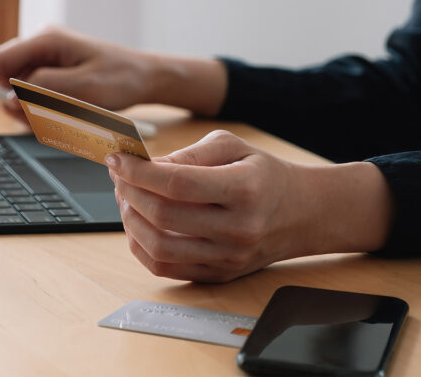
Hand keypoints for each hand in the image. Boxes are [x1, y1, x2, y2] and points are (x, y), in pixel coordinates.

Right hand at [0, 26, 228, 118]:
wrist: (147, 77)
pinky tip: (68, 112)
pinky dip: (43, 110)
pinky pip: (33, 95)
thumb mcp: (85, 88)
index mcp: (46, 40)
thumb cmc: (121, 77)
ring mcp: (45, 59)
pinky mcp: (52, 73)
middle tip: (42, 121)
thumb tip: (10, 97)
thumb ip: (44, 91)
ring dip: (33, 110)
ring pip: (19, 91)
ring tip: (67, 115)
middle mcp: (41, 45)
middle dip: (15, 104)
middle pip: (5, 77)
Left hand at [107, 130, 392, 282]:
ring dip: (130, 221)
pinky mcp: (219, 274)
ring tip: (125, 199)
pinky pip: (166, 268)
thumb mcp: (233, 147)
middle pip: (164, 216)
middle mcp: (239, 228)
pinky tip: (136, 224)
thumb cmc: (264, 175)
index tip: (117, 159)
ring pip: (160, 247)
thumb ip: (190, 153)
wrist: (303, 213)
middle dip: (129, 193)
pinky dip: (140, 247)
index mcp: (245, 189)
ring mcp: (229, 257)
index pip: (178, 184)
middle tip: (119, 176)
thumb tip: (147, 165)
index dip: (139, 172)